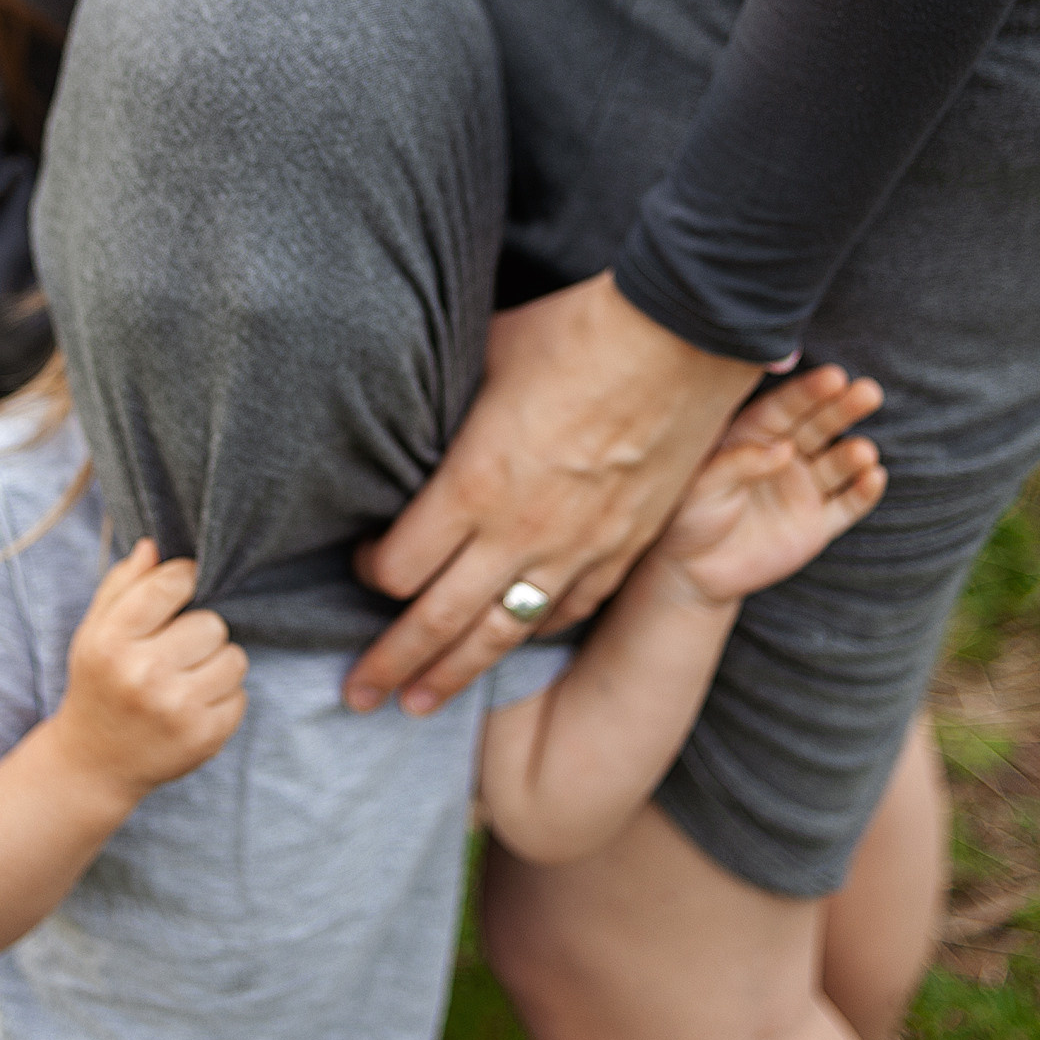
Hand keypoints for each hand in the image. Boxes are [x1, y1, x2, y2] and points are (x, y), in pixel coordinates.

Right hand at [48, 541, 247, 797]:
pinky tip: (192, 707)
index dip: (185, 579)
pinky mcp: (203, 738)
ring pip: (235, 658)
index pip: (171, 584)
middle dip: (199, 632)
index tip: (182, 587)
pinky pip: (241, 696)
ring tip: (187, 678)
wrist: (93, 762)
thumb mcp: (94, 631)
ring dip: (217, 664)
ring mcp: (176, 710)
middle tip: (177, 650)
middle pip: (212, 624)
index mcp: (111, 641)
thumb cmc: (99, 684)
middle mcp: (143, 675)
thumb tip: (155, 546)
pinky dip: (223, 699)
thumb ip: (122, 585)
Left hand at [344, 271, 763, 714]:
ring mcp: (576, 551)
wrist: (682, 337)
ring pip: (502, 635)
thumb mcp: (483, 359)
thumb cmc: (574, 334)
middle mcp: (518, 534)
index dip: (371, 574)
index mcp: (472, 487)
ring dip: (455, 675)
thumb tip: (414, 413)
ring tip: (420, 705)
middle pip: (437, 623)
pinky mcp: (623, 549)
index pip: (400, 569)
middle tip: (357, 696)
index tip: (366, 563)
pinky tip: (513, 646)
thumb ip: (447, 407)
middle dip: (391, 663)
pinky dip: (533, 635)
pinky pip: (568, 612)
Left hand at [654, 366, 884, 605]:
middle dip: (844, 409)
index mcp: (753, 437)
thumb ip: (740, 463)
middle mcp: (785, 457)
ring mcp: (803, 489)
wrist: (695, 572)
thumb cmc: (690, 518)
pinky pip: (846, 506)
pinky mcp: (817, 524)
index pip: (785, 408)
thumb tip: (784, 449)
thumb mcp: (704, 486)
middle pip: (819, 427)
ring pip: (837, 464)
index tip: (834, 376)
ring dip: (854, 455)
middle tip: (868, 392)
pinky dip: (863, 492)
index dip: (809, 392)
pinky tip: (874, 477)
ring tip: (863, 451)